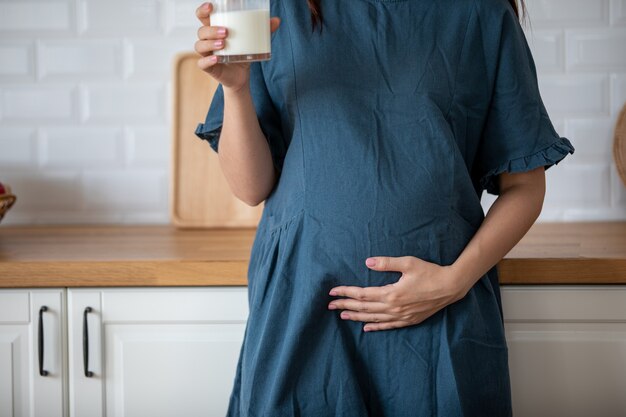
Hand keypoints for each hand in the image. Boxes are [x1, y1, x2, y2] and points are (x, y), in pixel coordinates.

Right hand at [195, 2, 280, 92]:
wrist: (241, 76)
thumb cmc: (242, 54)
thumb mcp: (252, 42)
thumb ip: (263, 31)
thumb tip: (277, 21)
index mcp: (214, 29)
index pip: (202, 17)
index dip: (203, 10)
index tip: (211, 6)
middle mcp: (207, 40)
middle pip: (201, 31)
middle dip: (211, 29)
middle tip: (226, 31)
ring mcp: (206, 54)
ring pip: (200, 45)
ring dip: (210, 43)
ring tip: (223, 43)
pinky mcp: (208, 67)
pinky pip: (202, 63)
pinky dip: (208, 60)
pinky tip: (216, 58)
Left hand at [327, 256, 470, 331]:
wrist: (451, 286)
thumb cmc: (430, 272)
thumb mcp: (408, 263)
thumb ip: (386, 263)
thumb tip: (367, 262)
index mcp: (391, 293)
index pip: (362, 294)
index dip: (346, 292)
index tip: (333, 292)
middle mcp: (394, 307)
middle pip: (364, 308)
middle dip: (346, 305)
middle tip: (330, 306)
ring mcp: (401, 316)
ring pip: (373, 319)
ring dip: (357, 317)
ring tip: (343, 316)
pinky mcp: (409, 320)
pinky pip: (388, 326)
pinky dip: (376, 327)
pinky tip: (366, 328)